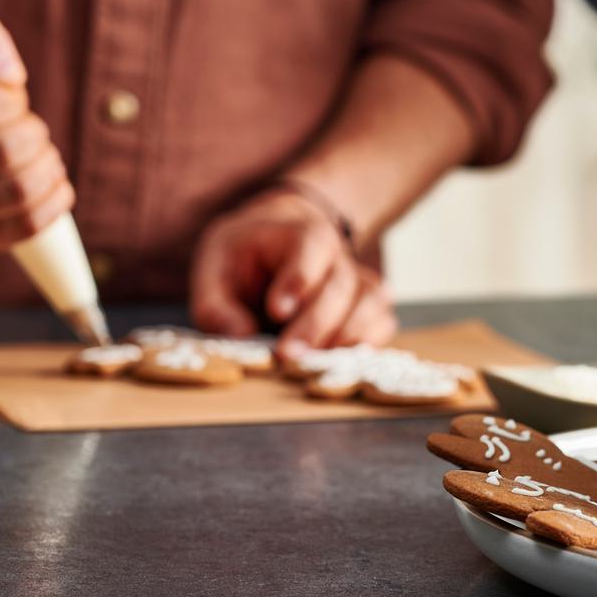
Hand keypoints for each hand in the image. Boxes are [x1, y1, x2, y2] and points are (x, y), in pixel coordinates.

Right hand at [0, 10, 72, 257]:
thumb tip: (4, 72)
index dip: (15, 103)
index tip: (11, 100)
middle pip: (3, 154)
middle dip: (37, 138)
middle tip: (35, 131)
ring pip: (13, 195)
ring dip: (48, 172)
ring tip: (46, 158)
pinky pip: (15, 232)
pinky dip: (51, 208)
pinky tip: (56, 188)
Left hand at [191, 188, 397, 354]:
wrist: (281, 238)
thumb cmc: (246, 253)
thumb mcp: (215, 266)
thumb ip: (216, 304)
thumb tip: (240, 336)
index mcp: (299, 231)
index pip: (310, 246)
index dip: (298, 278)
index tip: (277, 311)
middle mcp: (337, 253)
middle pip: (340, 283)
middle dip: (315, 323)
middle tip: (287, 355)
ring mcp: (356, 278)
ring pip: (370, 302)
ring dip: (346, 336)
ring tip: (313, 364)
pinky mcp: (366, 305)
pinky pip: (382, 322)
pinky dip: (368, 344)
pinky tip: (340, 363)